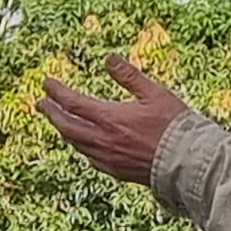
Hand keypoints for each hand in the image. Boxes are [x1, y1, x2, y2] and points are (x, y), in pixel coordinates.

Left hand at [39, 53, 193, 183]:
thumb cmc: (175, 126)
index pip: (73, 103)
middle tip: (42, 103)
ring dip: (64, 130)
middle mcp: (103, 140)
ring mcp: (108, 159)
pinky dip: (80, 146)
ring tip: (59, 120)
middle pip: (67, 126)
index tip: (46, 82)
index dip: (57, 92)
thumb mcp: (154, 93)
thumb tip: (108, 58)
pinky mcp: (116, 172)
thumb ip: (128, 76)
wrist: (188, 162)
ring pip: (76, 144)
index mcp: (110, 118)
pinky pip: (89, 158)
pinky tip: (83, 144)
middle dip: (52, 113)